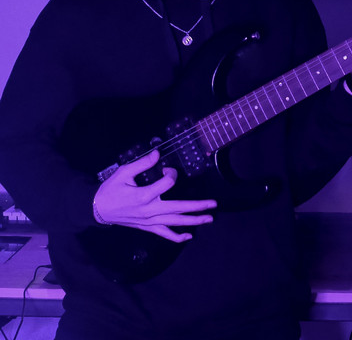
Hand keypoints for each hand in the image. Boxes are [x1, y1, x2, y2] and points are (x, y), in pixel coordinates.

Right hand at [93, 150, 216, 242]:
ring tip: (209, 218)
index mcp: (144, 195)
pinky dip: (177, 237)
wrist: (98, 209)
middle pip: (178, 208)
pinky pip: (165, 234)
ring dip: (193, 221)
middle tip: (214, 204)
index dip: (171, 173)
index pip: (167, 184)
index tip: (166, 169)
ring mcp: (149, 221)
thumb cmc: (111, 189)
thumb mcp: (123, 172)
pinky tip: (189, 237)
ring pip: (175, 223)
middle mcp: (149, 211)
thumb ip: (142, 163)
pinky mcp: (148, 227)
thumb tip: (158, 154)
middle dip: (197, 206)